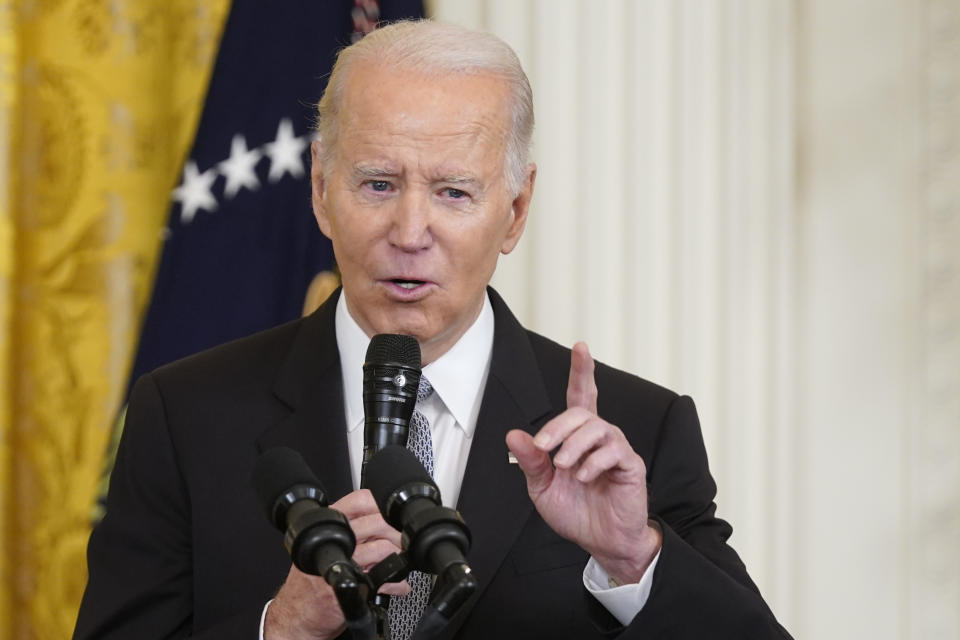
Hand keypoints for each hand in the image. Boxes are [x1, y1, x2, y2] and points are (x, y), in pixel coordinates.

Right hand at [264, 489, 409, 639]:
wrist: (296, 615)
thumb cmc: (311, 582)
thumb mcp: (322, 547)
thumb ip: (348, 531)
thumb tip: (384, 518)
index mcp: (327, 528)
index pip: (359, 501)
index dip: (381, 505)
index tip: (392, 516)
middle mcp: (331, 542)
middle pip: (377, 523)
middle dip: (396, 534)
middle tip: (400, 543)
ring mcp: (339, 565)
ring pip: (384, 549)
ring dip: (399, 558)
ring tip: (399, 565)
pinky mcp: (348, 587)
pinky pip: (384, 580)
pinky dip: (397, 584)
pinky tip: (396, 585)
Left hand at [506, 342, 660, 584]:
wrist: (601, 542)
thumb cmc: (575, 512)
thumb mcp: (542, 488)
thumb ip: (531, 461)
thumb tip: (513, 435)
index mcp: (578, 438)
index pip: (581, 397)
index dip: (581, 371)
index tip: (581, 347)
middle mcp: (599, 438)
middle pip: (582, 412)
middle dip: (558, 426)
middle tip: (543, 447)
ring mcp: (617, 450)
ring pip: (597, 428)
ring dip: (574, 445)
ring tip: (564, 467)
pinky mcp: (631, 466)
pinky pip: (614, 451)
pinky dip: (593, 463)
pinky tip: (583, 477)